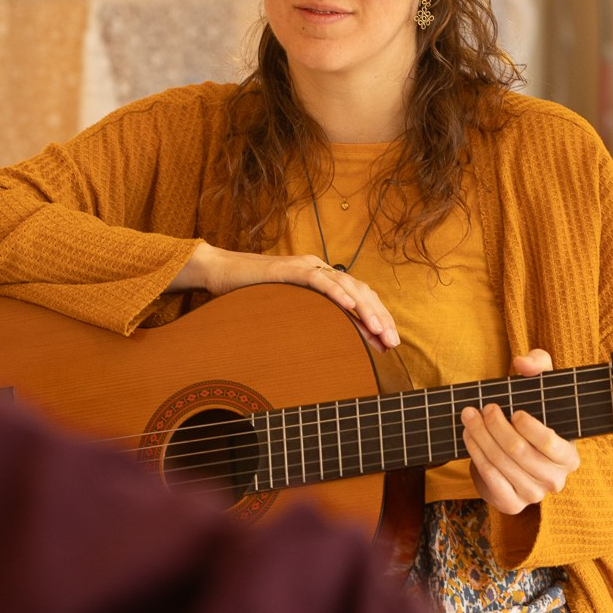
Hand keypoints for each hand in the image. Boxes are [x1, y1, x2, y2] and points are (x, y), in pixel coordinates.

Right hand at [170, 242, 399, 353]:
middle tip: (393, 343)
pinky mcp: (288, 270)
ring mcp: (304, 267)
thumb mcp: (286, 311)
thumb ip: (308, 319)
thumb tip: (330, 345)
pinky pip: (318, 280)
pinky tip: (351, 308)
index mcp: (321, 278)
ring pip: (345, 285)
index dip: (378, 318)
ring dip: (366, 309)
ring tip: (379, 330)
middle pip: (360, 291)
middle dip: (379, 318)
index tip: (390, 343)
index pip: (359, 296)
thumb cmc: (249, 295)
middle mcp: (318, 269)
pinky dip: (337, 293)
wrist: (219, 273)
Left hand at [461, 349, 579, 515]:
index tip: (513, 411)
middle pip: (518, 451)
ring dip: (480, 438)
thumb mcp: (540, 388)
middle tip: (481, 409)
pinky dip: (476, 455)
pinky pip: (490, 479)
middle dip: (494, 427)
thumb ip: (539, 366)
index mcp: (569, 456)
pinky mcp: (512, 504)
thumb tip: (522, 362)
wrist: (515, 457)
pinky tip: (470, 438)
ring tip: (469, 418)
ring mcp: (534, 495)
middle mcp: (555, 480)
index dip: (529, 427)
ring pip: (500, 463)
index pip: (550, 444)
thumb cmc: (531, 418)